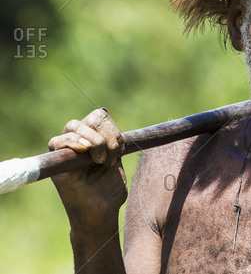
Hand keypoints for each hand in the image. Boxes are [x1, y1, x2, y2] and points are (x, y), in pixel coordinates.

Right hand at [49, 108, 126, 231]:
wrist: (102, 213)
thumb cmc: (109, 189)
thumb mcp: (116, 158)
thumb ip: (111, 137)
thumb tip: (103, 110)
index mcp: (92, 140)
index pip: (99, 116)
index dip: (111, 127)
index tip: (120, 148)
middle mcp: (77, 143)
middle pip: (89, 119)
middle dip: (107, 135)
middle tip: (111, 157)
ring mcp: (65, 153)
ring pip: (74, 126)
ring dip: (95, 141)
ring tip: (101, 161)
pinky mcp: (56, 166)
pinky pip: (56, 143)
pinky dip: (72, 141)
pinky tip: (85, 152)